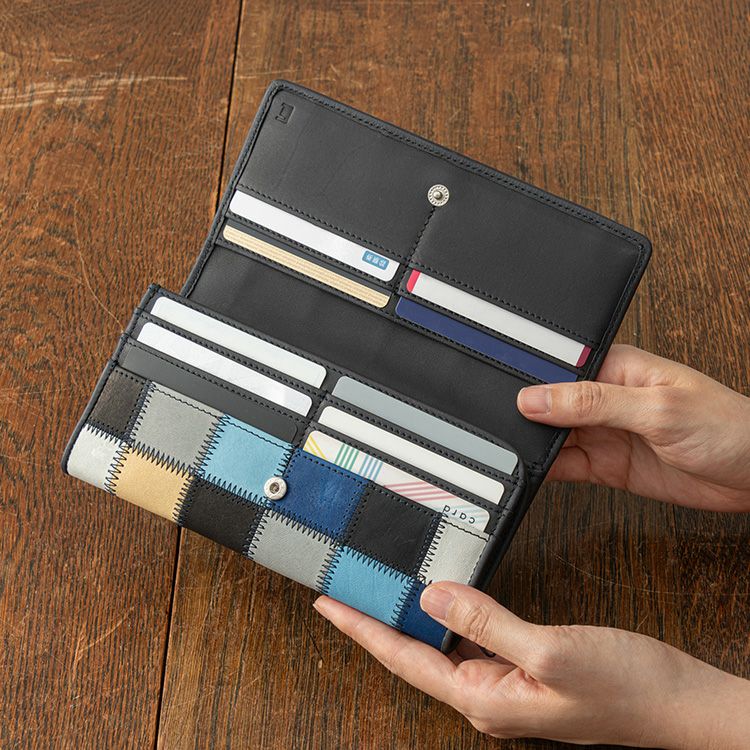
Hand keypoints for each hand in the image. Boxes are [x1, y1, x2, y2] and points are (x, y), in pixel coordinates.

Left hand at [314, 583, 749, 747]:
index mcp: (484, 698)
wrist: (678, 704)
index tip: (330, 602)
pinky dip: (448, 613)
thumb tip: (432, 594)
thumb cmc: (625, 688)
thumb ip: (488, 623)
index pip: (406, 657)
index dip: (363, 628)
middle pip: (415, 652)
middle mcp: (487, 694)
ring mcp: (504, 683)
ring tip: (378, 587)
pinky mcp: (522, 668)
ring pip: (441, 643)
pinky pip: (470, 637)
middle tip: (344, 588)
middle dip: (376, 621)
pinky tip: (440, 596)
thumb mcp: (551, 652)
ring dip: (409, 615)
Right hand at [517, 344, 749, 511]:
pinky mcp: (605, 465)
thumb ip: (593, 402)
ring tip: (510, 449)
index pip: (559, 368)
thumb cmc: (726, 426)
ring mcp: (603, 433)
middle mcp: (603, 398)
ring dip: (533, 443)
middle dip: (525, 415)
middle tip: (502, 427)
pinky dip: (546, 469)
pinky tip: (531, 469)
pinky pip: (565, 465)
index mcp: (614, 367)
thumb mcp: (656, 408)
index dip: (530, 379)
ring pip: (551, 436)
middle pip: (549, 404)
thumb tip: (537, 397)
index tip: (504, 395)